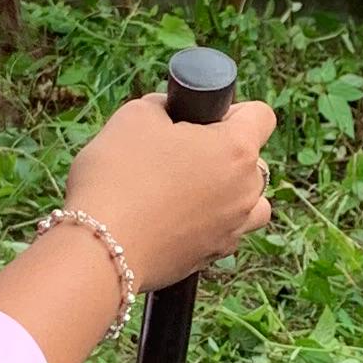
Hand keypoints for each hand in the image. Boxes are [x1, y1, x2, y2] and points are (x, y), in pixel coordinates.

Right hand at [60, 86, 276, 291]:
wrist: (100, 249)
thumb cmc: (118, 176)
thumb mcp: (134, 116)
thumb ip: (163, 105)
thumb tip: (170, 112)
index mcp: (236, 150)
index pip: (262, 115)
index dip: (231, 110)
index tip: (201, 119)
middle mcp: (246, 190)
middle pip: (255, 161)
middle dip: (225, 153)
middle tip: (181, 154)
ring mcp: (234, 228)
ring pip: (250, 203)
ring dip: (229, 193)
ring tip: (189, 191)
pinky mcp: (213, 257)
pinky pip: (224, 232)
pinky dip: (208, 224)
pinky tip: (172, 218)